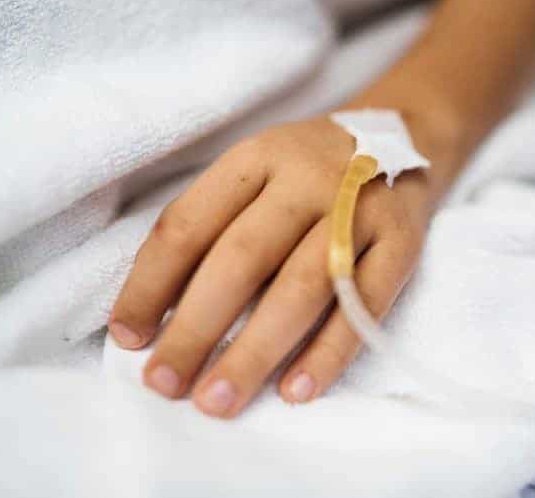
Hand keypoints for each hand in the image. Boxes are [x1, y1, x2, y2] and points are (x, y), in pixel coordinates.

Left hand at [108, 115, 436, 416]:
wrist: (406, 133)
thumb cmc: (309, 170)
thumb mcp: (257, 172)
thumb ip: (212, 226)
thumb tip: (151, 315)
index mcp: (255, 158)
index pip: (189, 224)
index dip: (150, 285)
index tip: (128, 338)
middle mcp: (307, 177)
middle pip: (242, 258)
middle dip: (196, 329)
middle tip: (165, 384)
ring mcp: (359, 209)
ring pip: (301, 287)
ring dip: (255, 351)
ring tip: (218, 400)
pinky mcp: (403, 241)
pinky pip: (364, 304)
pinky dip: (328, 352)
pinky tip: (294, 392)